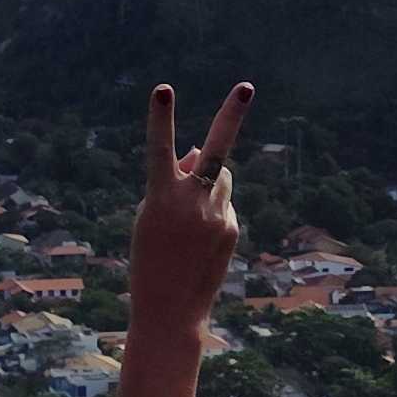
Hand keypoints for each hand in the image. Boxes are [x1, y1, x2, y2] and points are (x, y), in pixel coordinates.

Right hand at [126, 80, 250, 330]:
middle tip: (246, 87)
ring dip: (209, 185)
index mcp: (162, 197)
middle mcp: (193, 202)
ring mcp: (217, 214)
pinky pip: (224, 205)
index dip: (160, 118)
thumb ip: (175, 178)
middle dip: (231, 115)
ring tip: (188, 223)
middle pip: (216, 150)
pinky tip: (199, 242)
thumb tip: (197, 150)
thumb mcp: (152, 215)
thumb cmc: (150, 258)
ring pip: (220, 179)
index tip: (163, 89)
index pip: (160, 149)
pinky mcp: (231, 227)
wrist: (170, 309)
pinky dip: (212, 212)